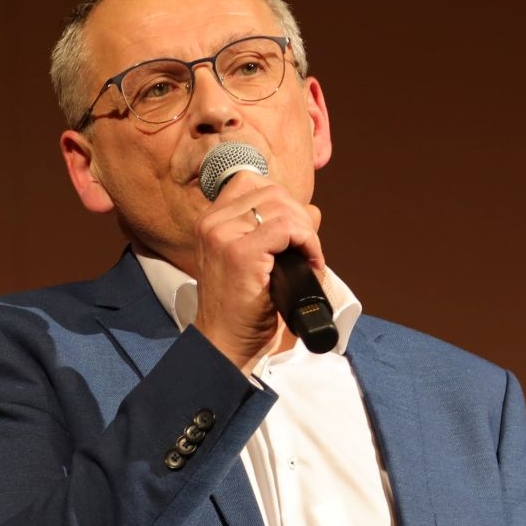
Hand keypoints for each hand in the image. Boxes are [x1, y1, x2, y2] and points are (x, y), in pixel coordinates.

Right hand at [191, 168, 323, 367]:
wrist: (224, 343)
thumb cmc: (240, 310)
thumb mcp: (256, 262)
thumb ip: (279, 233)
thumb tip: (313, 211)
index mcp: (211, 221)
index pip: (251, 182)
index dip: (283, 202)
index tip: (294, 231)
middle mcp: (213, 223)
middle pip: (272, 192)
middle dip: (300, 216)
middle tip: (307, 248)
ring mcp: (224, 236)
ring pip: (282, 207)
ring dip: (306, 231)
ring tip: (309, 257)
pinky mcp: (241, 254)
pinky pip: (287, 229)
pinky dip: (307, 242)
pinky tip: (311, 262)